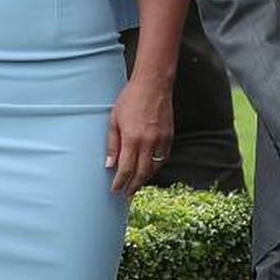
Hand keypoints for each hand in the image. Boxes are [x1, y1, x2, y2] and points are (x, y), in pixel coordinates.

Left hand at [107, 74, 172, 195]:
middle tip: (127, 194)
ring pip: (154, 168)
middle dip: (133, 186)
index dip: (120, 182)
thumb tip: (109, 165)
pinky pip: (163, 158)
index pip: (125, 169)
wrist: (153, 84)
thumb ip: (112, 144)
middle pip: (141, 173)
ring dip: (145, 179)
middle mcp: (148, 142)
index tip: (115, 190)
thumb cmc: (130, 99)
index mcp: (132, 139)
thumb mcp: (114, 120)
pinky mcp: (169, 136)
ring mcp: (161, 140)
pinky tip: (150, 169)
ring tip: (137, 184)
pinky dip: (156, 167)